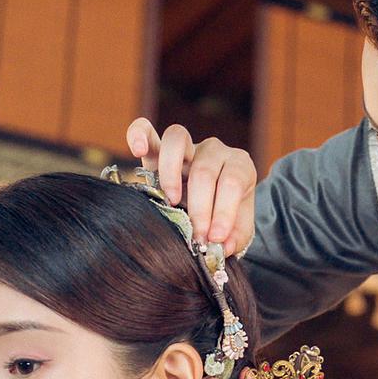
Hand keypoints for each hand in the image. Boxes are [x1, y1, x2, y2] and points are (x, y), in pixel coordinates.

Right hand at [126, 118, 256, 256]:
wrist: (209, 206)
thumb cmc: (225, 216)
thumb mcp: (237, 230)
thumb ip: (235, 237)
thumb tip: (222, 247)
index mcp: (239, 166)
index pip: (232, 183)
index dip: (224, 212)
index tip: (214, 238)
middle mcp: (214, 151)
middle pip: (204, 170)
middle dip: (199, 207)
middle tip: (196, 235)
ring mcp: (186, 147)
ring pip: (177, 140)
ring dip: (170, 173)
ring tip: (171, 200)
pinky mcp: (158, 149)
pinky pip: (146, 131)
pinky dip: (139, 135)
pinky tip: (138, 151)